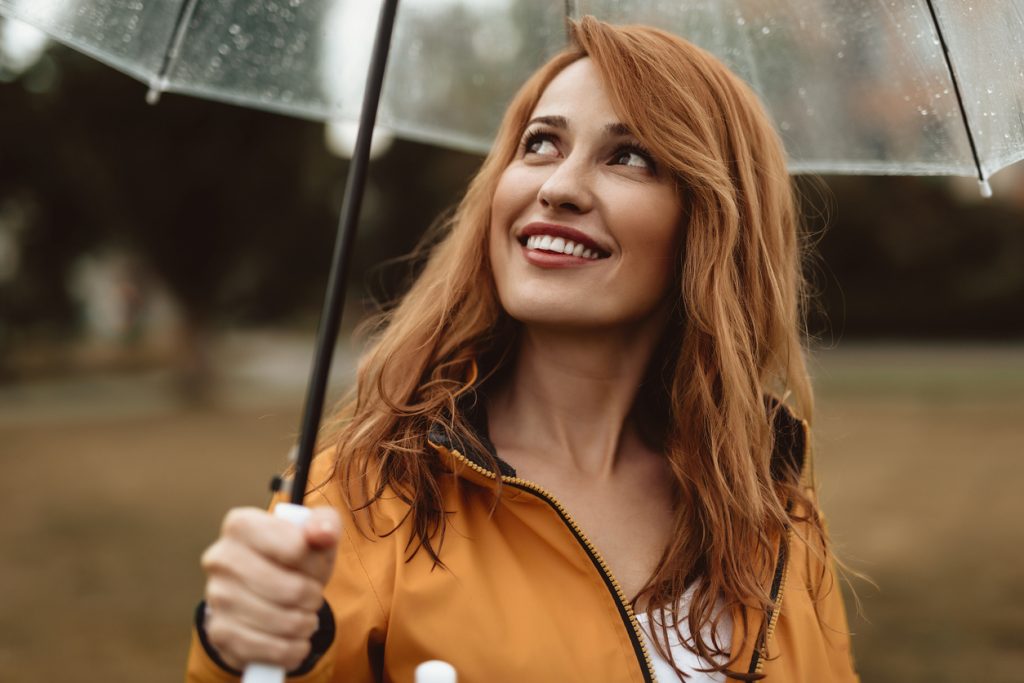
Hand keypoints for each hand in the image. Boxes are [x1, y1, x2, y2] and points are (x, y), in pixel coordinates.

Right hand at [199, 506, 340, 670]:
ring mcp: (216, 596)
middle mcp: (221, 558)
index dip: (317, 563)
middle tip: (313, 596)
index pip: (297, 548)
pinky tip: (295, 640)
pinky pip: (269, 649)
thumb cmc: (292, 556)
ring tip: (305, 616)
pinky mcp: (219, 632)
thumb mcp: (313, 533)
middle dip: (313, 597)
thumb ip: (324, 525)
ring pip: (283, 621)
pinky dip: (292, 649)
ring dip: (306, 624)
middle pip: (292, 589)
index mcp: (241, 525)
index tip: (315, 565)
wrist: (262, 590)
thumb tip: (323, 534)